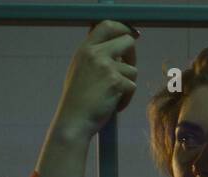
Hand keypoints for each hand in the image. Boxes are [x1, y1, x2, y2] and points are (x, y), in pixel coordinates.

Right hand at [53, 20, 139, 140]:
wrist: (74, 120)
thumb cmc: (78, 100)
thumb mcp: (81, 70)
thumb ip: (96, 58)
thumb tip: (119, 51)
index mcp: (84, 49)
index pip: (107, 25)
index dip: (123, 28)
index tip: (132, 35)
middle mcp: (95, 54)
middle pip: (127, 41)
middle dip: (133, 56)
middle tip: (128, 70)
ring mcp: (105, 66)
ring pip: (132, 70)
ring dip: (127, 85)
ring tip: (111, 97)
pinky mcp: (116, 81)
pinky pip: (132, 87)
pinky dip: (126, 99)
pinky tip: (113, 106)